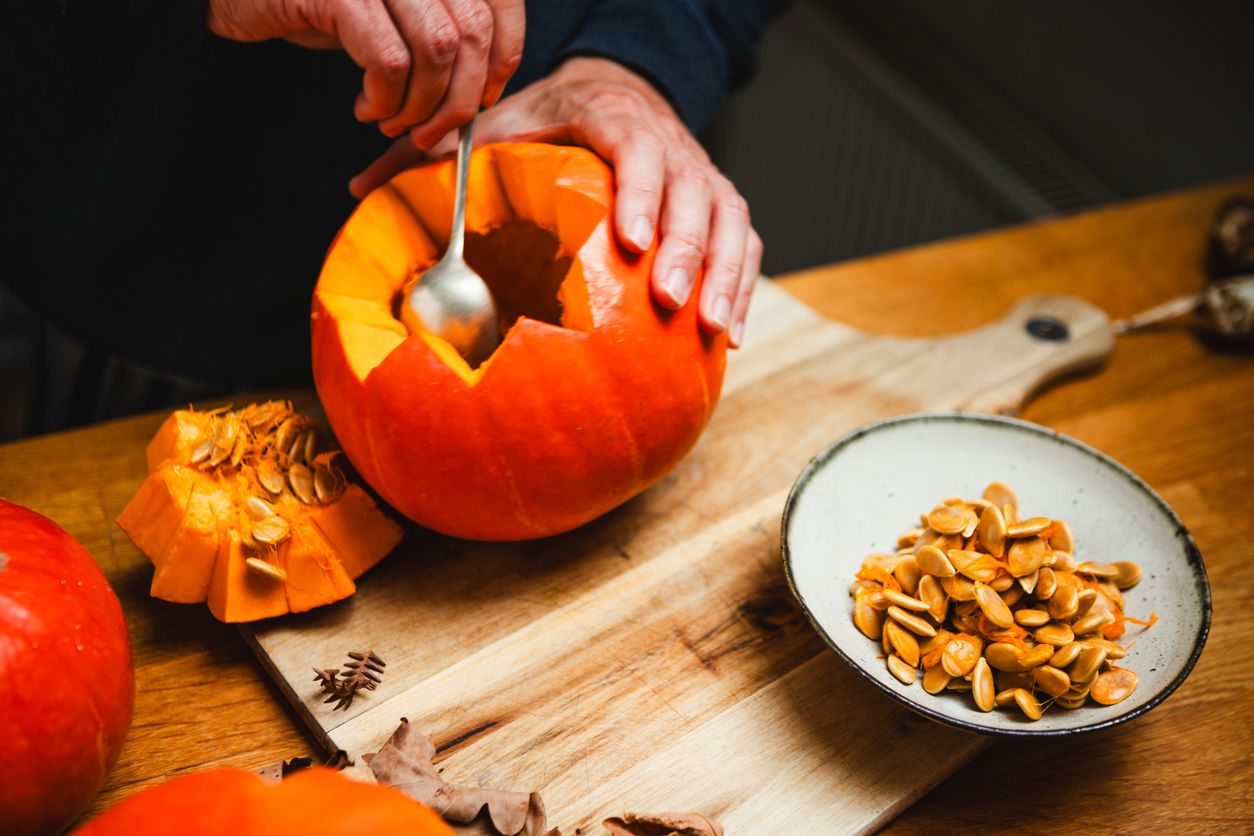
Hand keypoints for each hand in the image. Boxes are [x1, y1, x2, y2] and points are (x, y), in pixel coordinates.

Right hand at [207, 0, 523, 143]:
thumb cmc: (318, 5)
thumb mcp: (390, 14)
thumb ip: (438, 32)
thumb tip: (484, 87)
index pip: (498, 0)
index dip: (505, 53)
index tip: (486, 94)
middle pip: (471, 31)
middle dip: (460, 97)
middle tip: (432, 131)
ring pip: (436, 50)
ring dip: (421, 105)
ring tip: (392, 121)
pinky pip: (389, 61)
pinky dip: (386, 99)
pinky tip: (367, 108)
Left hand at [351, 57, 761, 346]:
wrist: (619, 98)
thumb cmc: (553, 122)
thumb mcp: (500, 126)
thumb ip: (439, 157)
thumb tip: (360, 189)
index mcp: (615, 119)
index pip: (641, 148)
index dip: (645, 192)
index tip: (633, 241)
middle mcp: (672, 146)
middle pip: (695, 194)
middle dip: (688, 250)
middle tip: (669, 301)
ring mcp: (703, 177)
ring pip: (730, 224)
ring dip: (724, 277)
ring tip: (712, 329)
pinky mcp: (722, 210)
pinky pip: (746, 248)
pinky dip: (743, 290)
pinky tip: (728, 339)